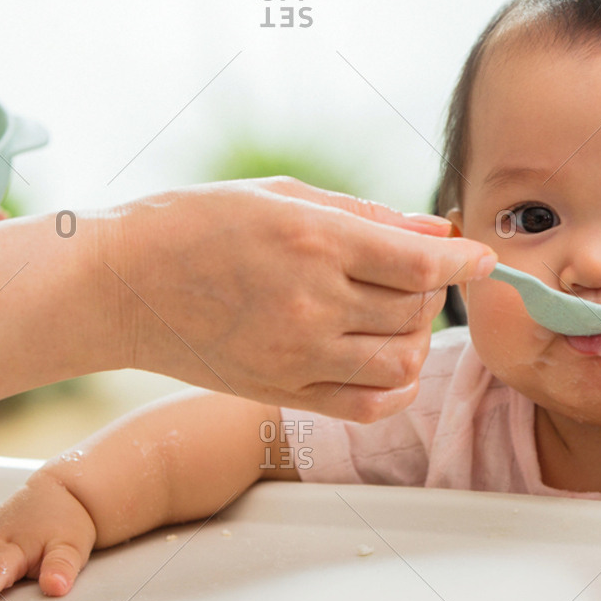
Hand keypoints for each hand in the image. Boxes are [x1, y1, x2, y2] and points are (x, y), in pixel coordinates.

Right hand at [98, 177, 496, 422]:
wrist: (119, 285)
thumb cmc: (194, 224)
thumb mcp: (282, 196)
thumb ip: (365, 215)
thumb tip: (434, 228)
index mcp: (314, 241)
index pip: (421, 260)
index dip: (465, 259)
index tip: (481, 256)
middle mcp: (312, 303)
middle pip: (418, 310)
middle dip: (432, 289)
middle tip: (413, 273)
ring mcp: (297, 355)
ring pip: (402, 360)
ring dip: (415, 338)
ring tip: (394, 315)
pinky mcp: (282, 392)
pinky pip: (368, 405)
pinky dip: (394, 387)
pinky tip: (385, 361)